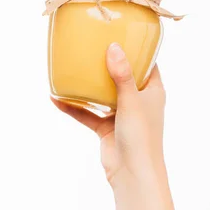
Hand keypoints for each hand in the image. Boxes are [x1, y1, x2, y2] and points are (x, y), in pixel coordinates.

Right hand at [52, 43, 165, 186]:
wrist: (132, 174)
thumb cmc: (141, 136)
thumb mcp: (131, 100)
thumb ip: (122, 74)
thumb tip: (113, 47)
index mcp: (152, 92)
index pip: (148, 66)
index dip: (138, 51)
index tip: (122, 35)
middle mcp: (138, 101)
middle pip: (123, 77)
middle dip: (108, 63)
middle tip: (93, 46)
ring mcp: (121, 115)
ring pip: (102, 95)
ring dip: (88, 85)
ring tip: (73, 68)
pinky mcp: (106, 128)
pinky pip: (88, 113)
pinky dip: (74, 107)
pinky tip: (57, 98)